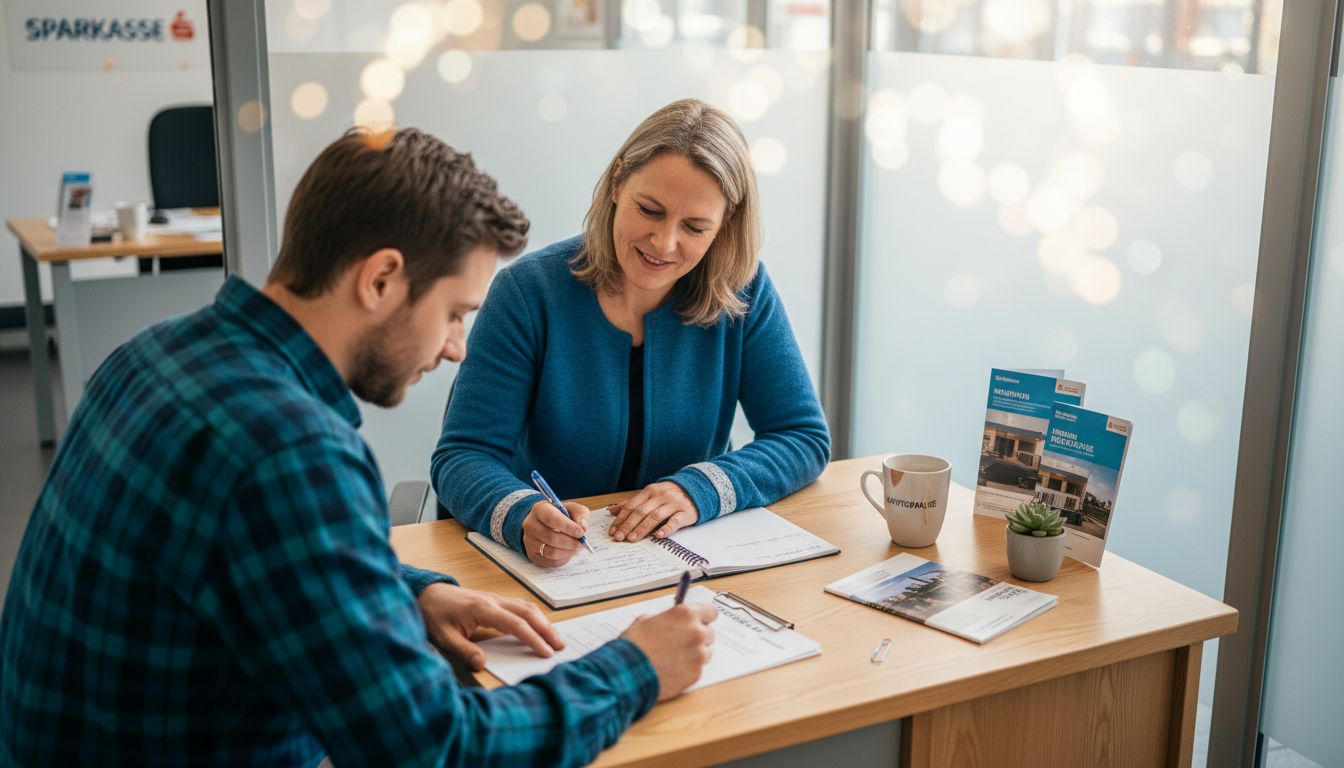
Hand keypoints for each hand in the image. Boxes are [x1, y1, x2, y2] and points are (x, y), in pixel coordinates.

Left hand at [417, 582, 562, 670]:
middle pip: (527, 612)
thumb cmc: (434, 615)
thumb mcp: (444, 637)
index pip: (515, 624)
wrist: (426, 594)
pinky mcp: (494, 600)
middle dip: (546, 629)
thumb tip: (483, 664)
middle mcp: (493, 600)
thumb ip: (464, 651)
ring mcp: (495, 598)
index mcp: (482, 609)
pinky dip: (534, 616)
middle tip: (561, 646)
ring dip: (543, 621)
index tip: (545, 653)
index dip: (532, 638)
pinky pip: (520, 605)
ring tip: (556, 638)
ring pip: (526, 606)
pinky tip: (539, 626)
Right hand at [522, 500, 589, 566]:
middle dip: (570, 542)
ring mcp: (529, 541)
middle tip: (582, 543)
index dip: (568, 527)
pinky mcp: (532, 554)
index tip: (581, 532)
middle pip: (551, 538)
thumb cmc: (560, 515)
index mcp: (539, 509)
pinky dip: (563, 559)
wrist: (546, 523)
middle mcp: (530, 525)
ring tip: (577, 548)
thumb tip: (583, 527)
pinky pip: (550, 562)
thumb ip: (580, 514)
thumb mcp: (572, 508)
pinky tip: (568, 552)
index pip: (552, 519)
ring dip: (568, 552)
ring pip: (551, 552)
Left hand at [608, 481, 698, 541]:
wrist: (697, 489)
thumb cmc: (670, 494)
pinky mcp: (685, 513)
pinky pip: (674, 521)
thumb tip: (612, 510)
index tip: (613, 531)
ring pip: (655, 516)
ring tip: (632, 539)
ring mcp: (673, 504)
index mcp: (650, 491)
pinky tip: (658, 536)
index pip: (632, 506)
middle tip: (619, 538)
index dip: (621, 519)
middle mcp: (660, 496)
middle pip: (641, 512)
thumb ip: (633, 503)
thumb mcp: (651, 494)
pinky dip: (666, 529)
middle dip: (628, 525)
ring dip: (642, 529)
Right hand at [620, 603, 716, 700]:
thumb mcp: (646, 620)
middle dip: (697, 637)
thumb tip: (671, 621)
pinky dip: (688, 669)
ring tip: (674, 658)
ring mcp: (698, 655)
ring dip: (694, 654)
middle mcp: (697, 633)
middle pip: (709, 633)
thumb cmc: (634, 645)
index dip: (703, 616)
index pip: (711, 611)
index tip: (699, 620)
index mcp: (686, 615)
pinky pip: (698, 669)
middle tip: (681, 642)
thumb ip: (667, 619)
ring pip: (705, 652)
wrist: (627, 673)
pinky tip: (672, 669)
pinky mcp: (696, 674)